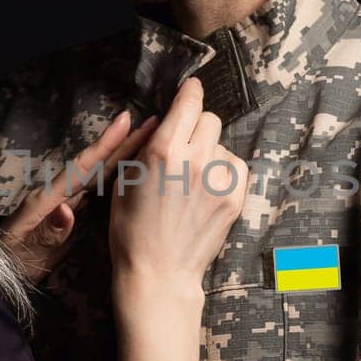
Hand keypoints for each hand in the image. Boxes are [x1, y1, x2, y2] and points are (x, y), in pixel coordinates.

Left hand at [0, 108, 157, 284]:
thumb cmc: (8, 263)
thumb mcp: (25, 250)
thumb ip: (47, 231)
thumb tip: (68, 209)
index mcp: (46, 198)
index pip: (80, 167)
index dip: (104, 145)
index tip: (125, 121)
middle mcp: (57, 194)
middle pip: (95, 165)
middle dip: (122, 143)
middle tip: (151, 122)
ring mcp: (64, 204)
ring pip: (99, 175)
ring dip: (123, 157)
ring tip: (148, 140)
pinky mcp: (69, 216)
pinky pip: (98, 192)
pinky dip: (116, 179)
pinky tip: (132, 173)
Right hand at [108, 76, 248, 289]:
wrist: (158, 272)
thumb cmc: (132, 228)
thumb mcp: (124, 180)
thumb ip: (144, 144)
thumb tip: (165, 118)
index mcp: (162, 151)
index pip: (189, 102)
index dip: (191, 92)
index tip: (192, 89)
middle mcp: (193, 159)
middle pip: (210, 119)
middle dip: (197, 128)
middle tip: (184, 148)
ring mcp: (218, 179)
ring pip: (223, 144)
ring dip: (210, 152)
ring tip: (193, 179)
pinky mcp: (234, 197)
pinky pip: (236, 167)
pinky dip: (223, 172)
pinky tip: (206, 191)